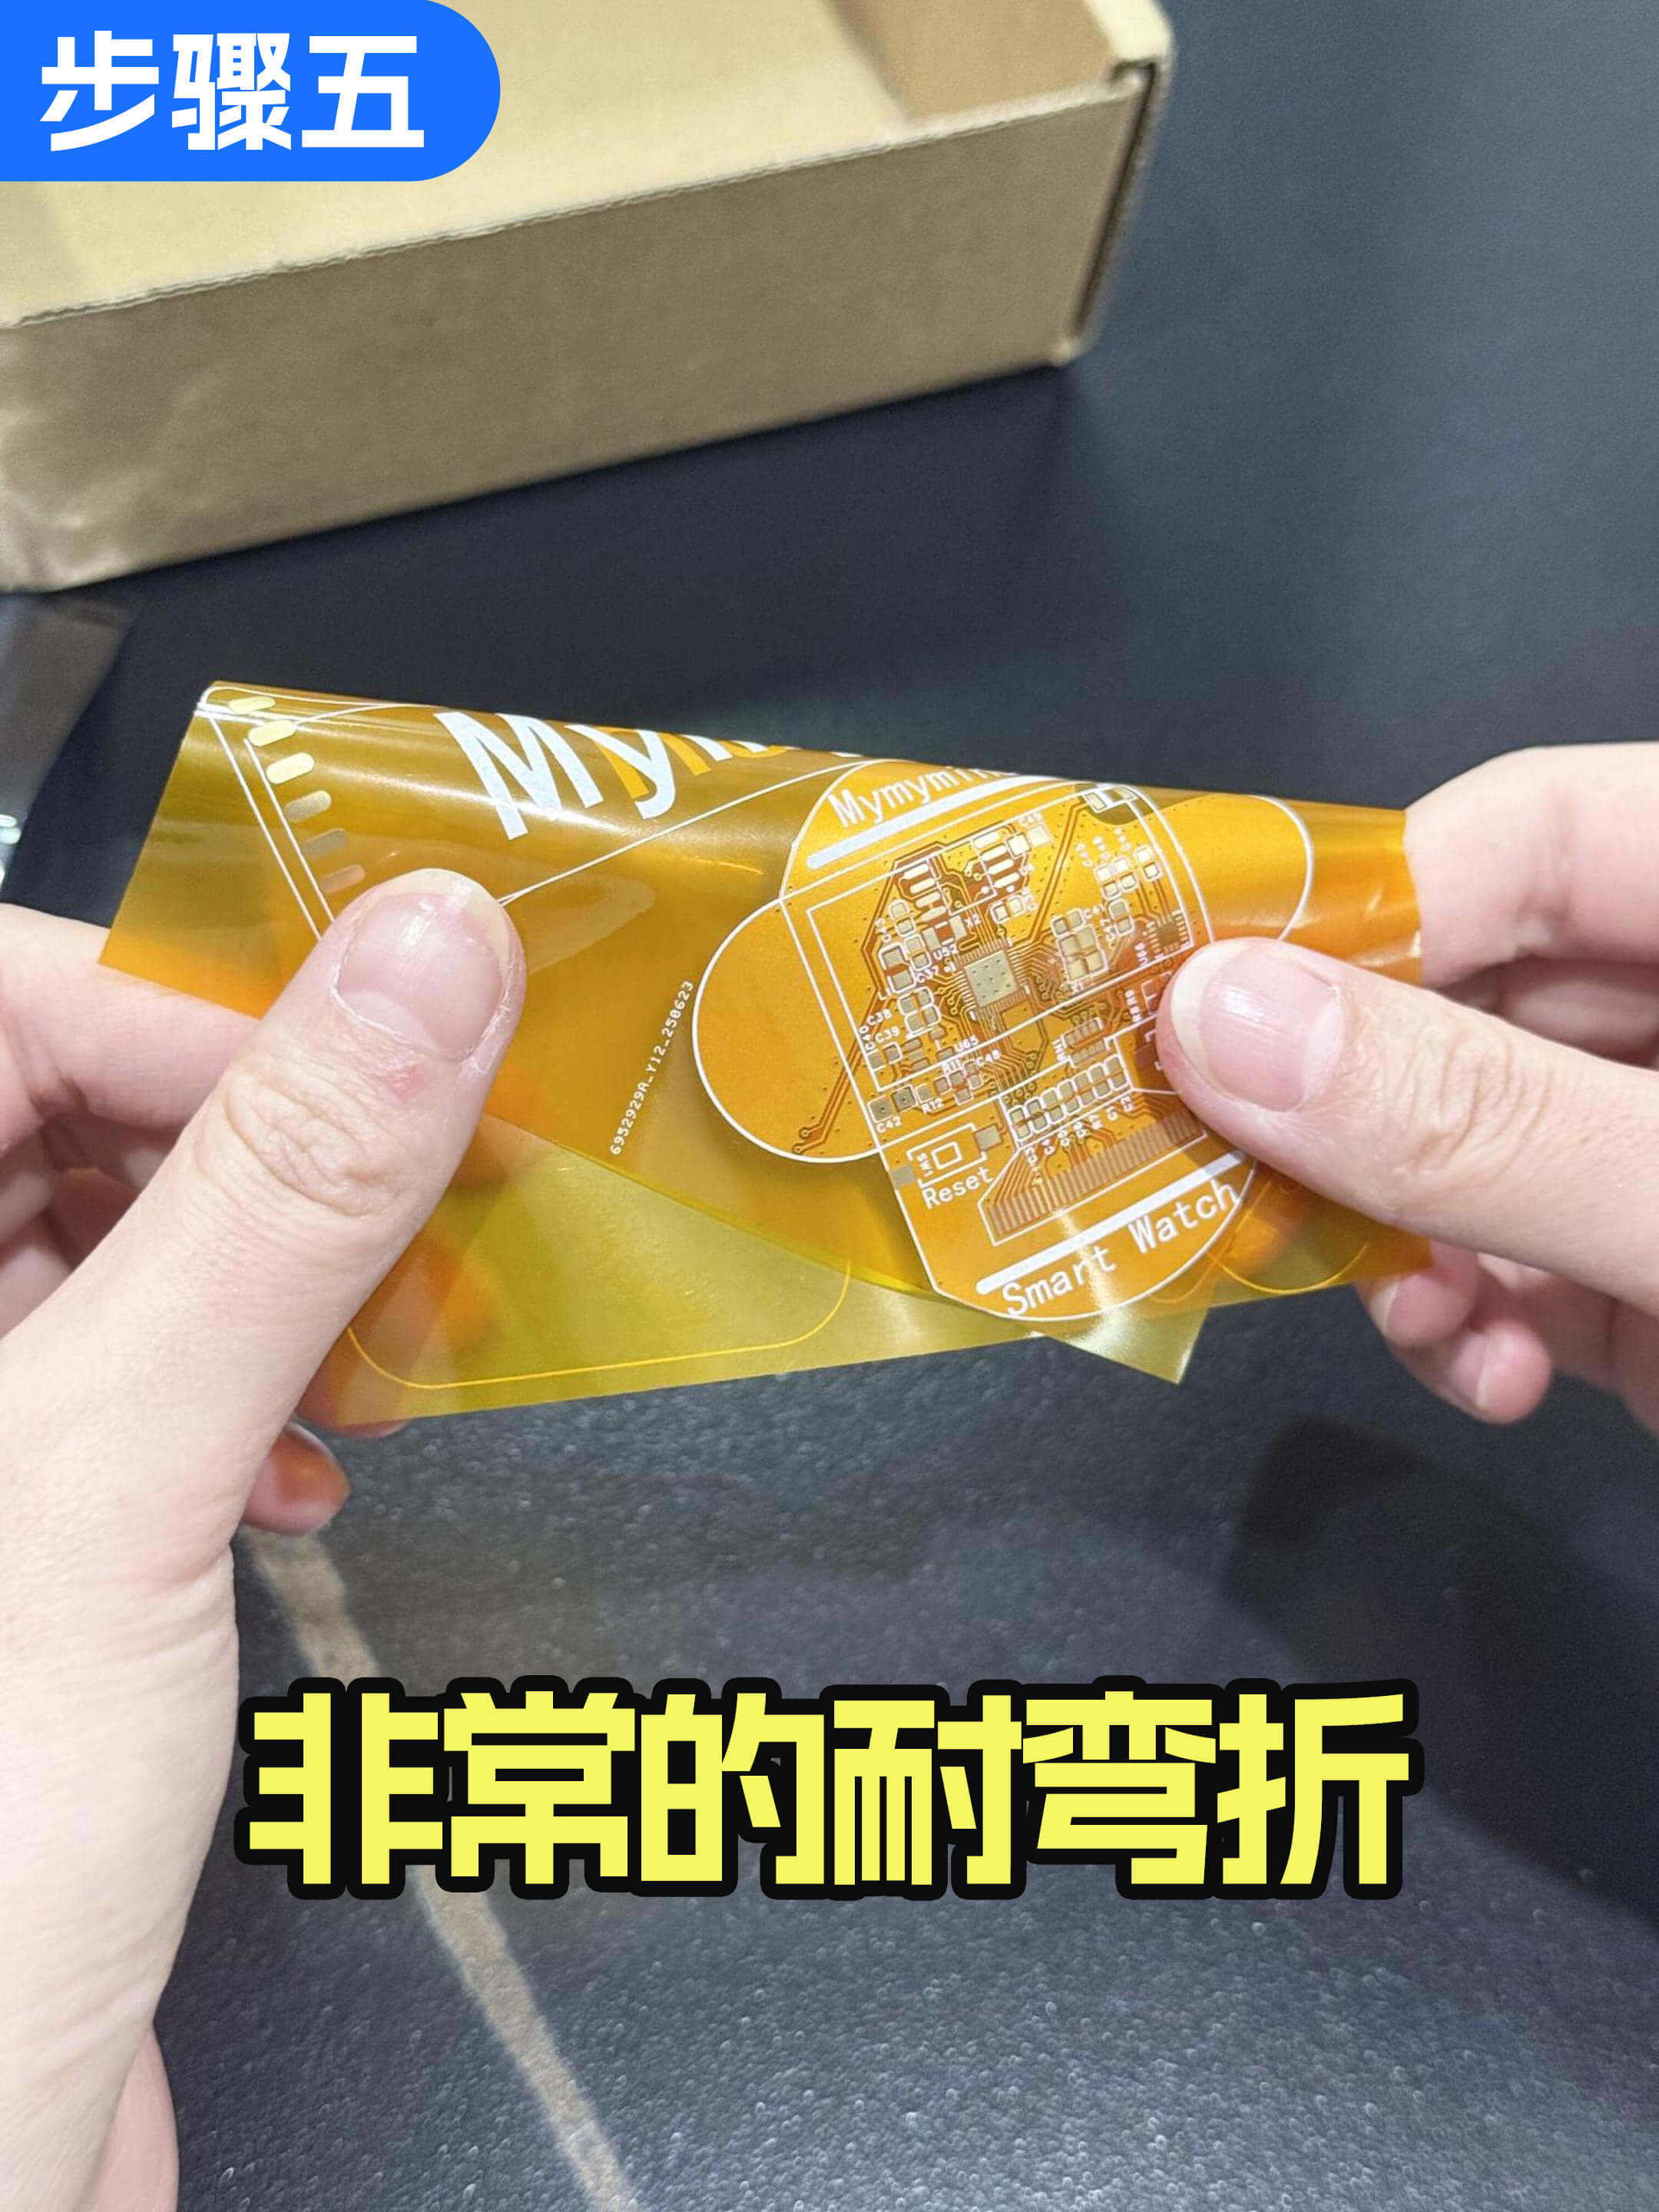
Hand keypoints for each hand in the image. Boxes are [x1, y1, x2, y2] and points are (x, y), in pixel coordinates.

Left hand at [0, 874, 523, 2210]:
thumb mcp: (116, 1478)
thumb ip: (272, 1198)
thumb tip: (418, 966)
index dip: (190, 1006)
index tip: (376, 1050)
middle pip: (51, 1113)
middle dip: (256, 1143)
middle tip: (410, 1175)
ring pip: (104, 1246)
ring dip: (268, 1272)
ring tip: (376, 1329)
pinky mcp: (14, 1543)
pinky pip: (127, 1381)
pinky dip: (242, 1390)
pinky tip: (309, 1457)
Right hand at [1158, 745, 1658, 1435]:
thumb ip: (1484, 1119)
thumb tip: (1218, 1016)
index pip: (1529, 832)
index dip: (1362, 904)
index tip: (1195, 1002)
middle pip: (1479, 1000)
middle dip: (1362, 1119)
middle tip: (1236, 1186)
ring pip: (1476, 1148)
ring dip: (1412, 1250)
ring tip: (1414, 1321)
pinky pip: (1530, 1266)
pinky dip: (1483, 1324)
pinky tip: (1493, 1379)